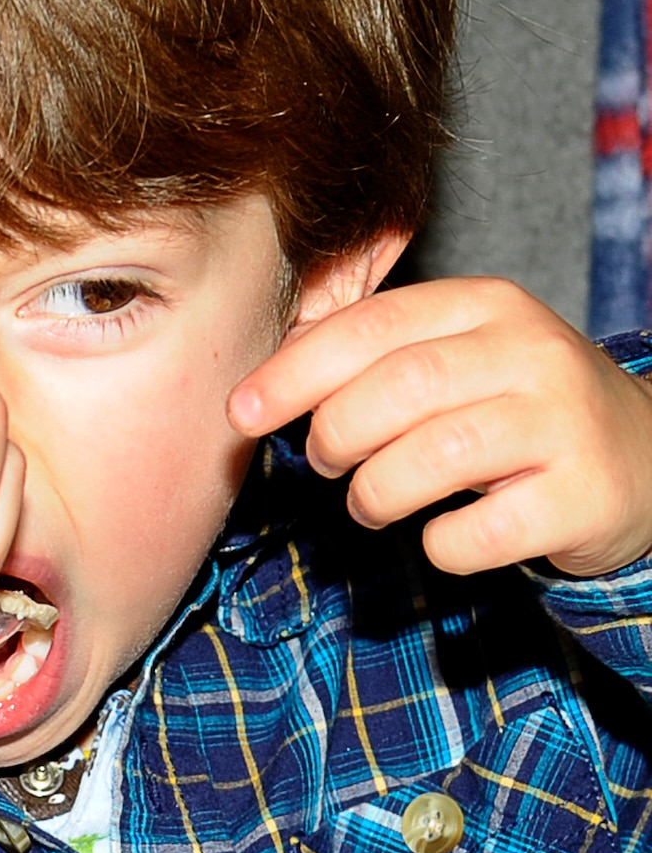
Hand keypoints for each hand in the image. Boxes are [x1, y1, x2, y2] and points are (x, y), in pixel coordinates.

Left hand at [227, 278, 651, 577]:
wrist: (640, 458)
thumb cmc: (516, 410)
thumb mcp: (455, 356)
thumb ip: (371, 351)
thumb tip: (269, 367)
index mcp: (486, 306)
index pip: (372, 327)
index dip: (295, 372)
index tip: (242, 412)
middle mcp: (530, 353)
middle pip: (397, 390)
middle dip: (335, 437)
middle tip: (325, 463)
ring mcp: (561, 425)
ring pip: (431, 459)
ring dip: (375, 494)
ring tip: (371, 504)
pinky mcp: (580, 498)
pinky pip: (475, 534)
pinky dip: (438, 546)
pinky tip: (444, 535)